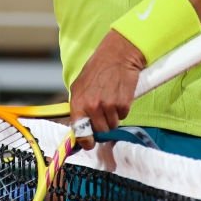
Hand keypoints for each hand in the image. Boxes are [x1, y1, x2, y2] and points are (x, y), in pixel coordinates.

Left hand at [67, 31, 145, 149]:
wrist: (117, 56)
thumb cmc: (98, 69)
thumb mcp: (80, 85)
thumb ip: (79, 105)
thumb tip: (80, 125)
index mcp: (78, 101)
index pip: (79, 131)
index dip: (85, 140)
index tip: (89, 143)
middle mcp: (92, 106)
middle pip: (99, 131)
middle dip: (102, 125)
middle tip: (103, 113)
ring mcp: (108, 106)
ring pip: (112, 125)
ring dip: (112, 117)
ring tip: (110, 100)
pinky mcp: (123, 105)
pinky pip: (123, 117)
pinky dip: (122, 110)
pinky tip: (118, 96)